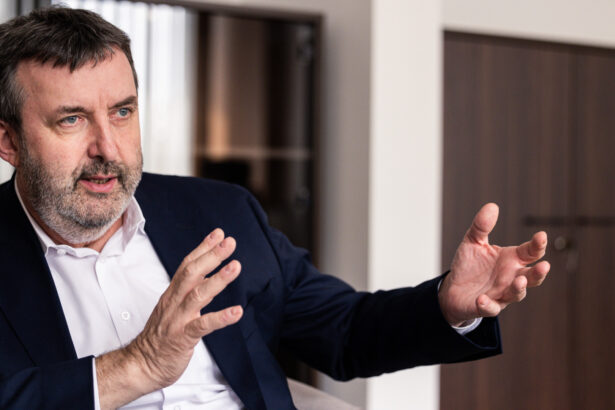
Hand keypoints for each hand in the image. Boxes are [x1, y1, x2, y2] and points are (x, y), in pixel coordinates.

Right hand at [96, 228, 242, 408]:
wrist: (142, 365)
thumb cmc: (161, 337)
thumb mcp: (175, 307)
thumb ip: (190, 290)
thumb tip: (209, 272)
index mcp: (173, 294)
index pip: (187, 265)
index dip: (203, 248)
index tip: (218, 234)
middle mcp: (174, 302)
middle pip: (192, 273)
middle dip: (211, 256)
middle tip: (229, 242)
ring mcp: (178, 319)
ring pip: (197, 295)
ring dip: (218, 279)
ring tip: (235, 267)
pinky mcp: (182, 338)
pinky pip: (203, 326)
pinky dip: (221, 318)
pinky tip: (237, 311)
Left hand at [438, 203, 549, 326]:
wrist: (453, 289)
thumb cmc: (469, 265)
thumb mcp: (473, 242)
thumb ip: (481, 226)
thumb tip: (492, 206)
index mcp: (511, 260)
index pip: (530, 252)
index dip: (537, 245)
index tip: (541, 236)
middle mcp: (511, 278)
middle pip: (531, 277)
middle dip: (538, 273)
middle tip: (544, 266)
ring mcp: (501, 294)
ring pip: (516, 294)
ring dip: (519, 289)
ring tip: (519, 281)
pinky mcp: (486, 306)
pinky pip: (490, 308)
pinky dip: (488, 304)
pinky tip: (482, 299)